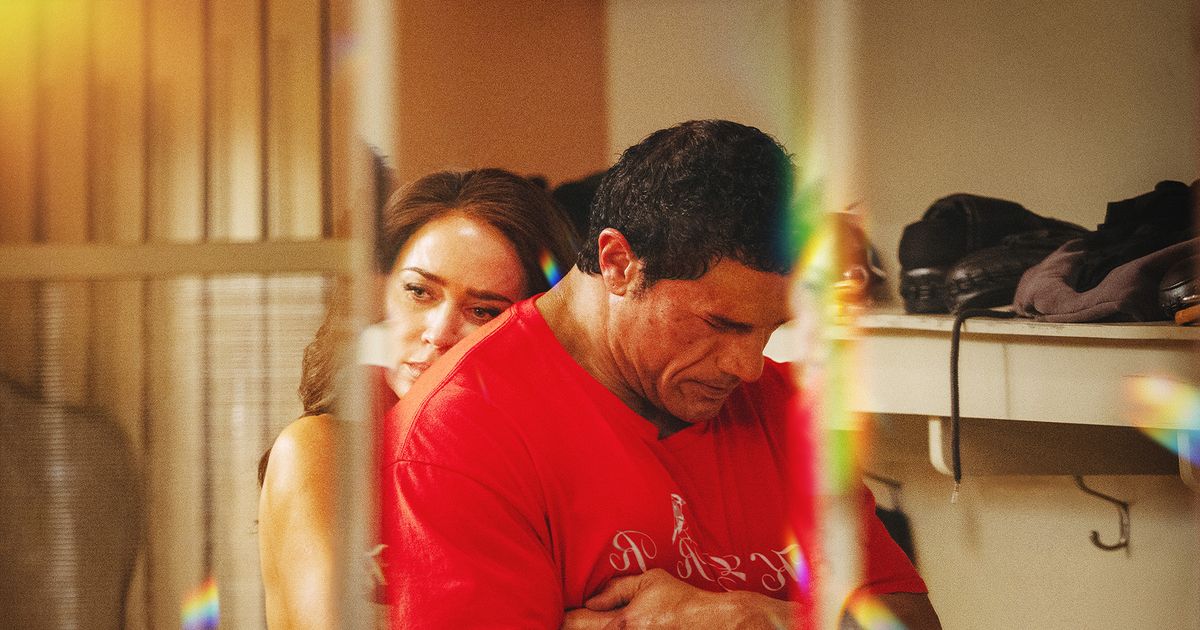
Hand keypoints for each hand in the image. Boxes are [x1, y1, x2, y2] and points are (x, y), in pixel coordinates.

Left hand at [561, 569, 794, 629]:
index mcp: (621, 625)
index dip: (563, 619)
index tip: (555, 614)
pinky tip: (610, 625)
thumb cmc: (681, 600)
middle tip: (564, 618)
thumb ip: (617, 589)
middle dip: (576, 625)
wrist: (711, 622)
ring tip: (584, 621)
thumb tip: (590, 600)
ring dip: (595, 628)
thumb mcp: (650, 581)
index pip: (577, 625)